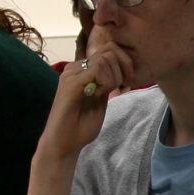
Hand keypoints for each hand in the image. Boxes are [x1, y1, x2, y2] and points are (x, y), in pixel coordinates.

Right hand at [40, 32, 127, 161]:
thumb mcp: (101, 100)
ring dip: (113, 78)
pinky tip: (99, 95)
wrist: (63, 145)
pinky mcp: (70, 83)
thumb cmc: (80, 127)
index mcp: (81, 71)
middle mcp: (74, 68)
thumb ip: (107, 84)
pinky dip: (105, 83)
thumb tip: (123, 70)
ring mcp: (71, 74)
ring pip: (104, 59)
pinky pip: (97, 70)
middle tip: (120, 88)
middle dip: (122, 69)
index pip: (108, 49)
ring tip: (105, 94)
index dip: (124, 61)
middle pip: (108, 51)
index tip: (129, 80)